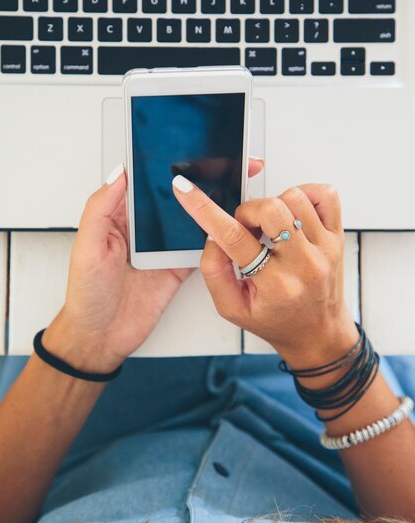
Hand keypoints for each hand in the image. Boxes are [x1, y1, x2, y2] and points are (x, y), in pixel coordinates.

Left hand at [43, 159, 264, 373]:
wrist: (100, 339)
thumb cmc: (87, 294)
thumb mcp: (88, 248)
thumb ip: (100, 209)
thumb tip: (119, 173)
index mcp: (121, 215)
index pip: (148, 181)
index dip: (168, 163)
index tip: (192, 147)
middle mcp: (145, 228)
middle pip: (177, 197)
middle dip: (201, 179)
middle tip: (230, 163)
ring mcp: (164, 247)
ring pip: (194, 220)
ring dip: (214, 207)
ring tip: (239, 188)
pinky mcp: (178, 268)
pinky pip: (201, 249)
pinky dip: (216, 240)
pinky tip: (232, 227)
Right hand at [172, 179, 358, 368]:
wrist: (318, 333)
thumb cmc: (276, 320)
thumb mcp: (232, 308)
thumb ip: (214, 271)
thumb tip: (212, 233)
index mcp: (275, 286)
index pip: (233, 237)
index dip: (203, 209)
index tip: (185, 189)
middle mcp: (304, 264)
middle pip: (270, 209)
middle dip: (247, 211)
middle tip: (247, 228)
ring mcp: (325, 248)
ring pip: (294, 197)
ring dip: (273, 204)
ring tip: (271, 226)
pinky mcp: (338, 236)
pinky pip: (325, 194)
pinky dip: (305, 195)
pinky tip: (293, 215)